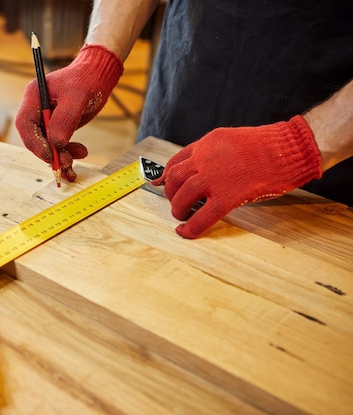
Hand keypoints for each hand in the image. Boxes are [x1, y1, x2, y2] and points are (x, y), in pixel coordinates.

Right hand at [15, 44, 122, 180]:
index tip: (50, 155)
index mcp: (34, 96)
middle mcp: (36, 109)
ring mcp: (46, 118)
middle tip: (66, 163)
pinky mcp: (57, 126)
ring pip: (46, 144)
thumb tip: (56, 143)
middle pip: (34, 138)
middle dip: (49, 153)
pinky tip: (80, 154)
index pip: (25, 124)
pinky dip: (67, 153)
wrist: (99, 75)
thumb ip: (65, 118)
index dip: (35, 143)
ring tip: (76, 160)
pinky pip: (57, 144)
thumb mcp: (78, 96)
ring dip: (60, 156)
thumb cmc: (87, 79)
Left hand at [151, 116, 322, 238]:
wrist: (292, 148)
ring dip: (178, 209)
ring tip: (182, 215)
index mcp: (207, 143)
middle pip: (174, 179)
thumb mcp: (231, 141)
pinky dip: (190, 228)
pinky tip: (185, 233)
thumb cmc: (269, 146)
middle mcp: (205, 158)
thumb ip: (211, 153)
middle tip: (178, 203)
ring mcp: (215, 177)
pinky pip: (202, 216)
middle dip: (171, 193)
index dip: (167, 176)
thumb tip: (197, 170)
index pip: (176, 161)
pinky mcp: (228, 195)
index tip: (163, 185)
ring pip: (182, 196)